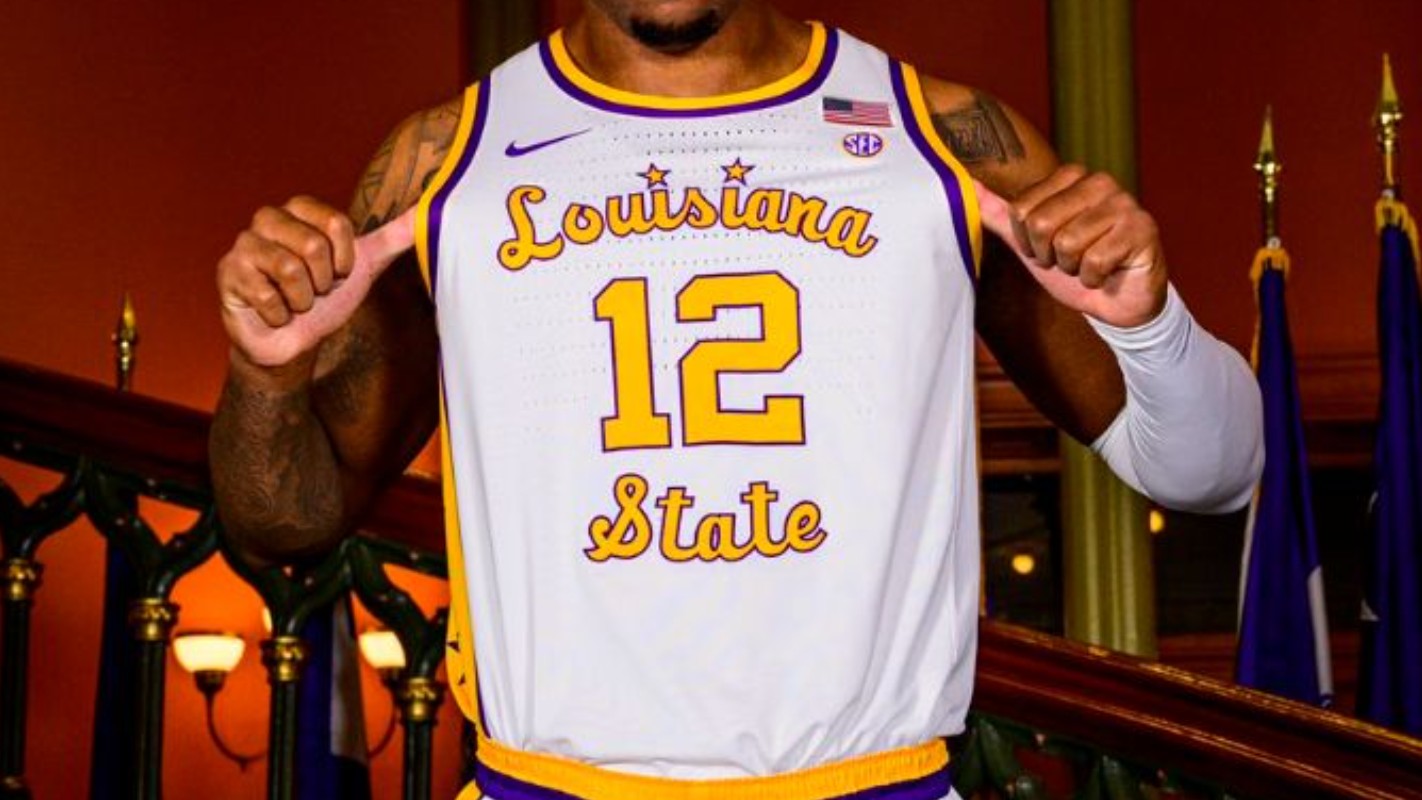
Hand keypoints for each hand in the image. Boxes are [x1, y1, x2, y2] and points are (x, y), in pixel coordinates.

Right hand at [217, 197, 415, 368]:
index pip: (337, 222)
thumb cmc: (326, 298)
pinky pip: (267, 295)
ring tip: (294, 301)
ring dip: (302, 300)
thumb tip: (432, 208)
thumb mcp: (365, 265)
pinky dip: (280, 314)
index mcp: (300, 209)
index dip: (345, 258)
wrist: (292, 342)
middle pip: (312, 245)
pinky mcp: (227, 274)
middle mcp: (267, 219)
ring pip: (289, 269)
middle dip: (322, 281)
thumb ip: (394, 237)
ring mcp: (243, 245)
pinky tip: (274, 313)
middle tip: (313, 290)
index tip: (338, 272)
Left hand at [976, 166, 1166, 327]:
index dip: (1027, 242)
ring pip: (1068, 243)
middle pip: (1041, 223)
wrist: (1118, 301)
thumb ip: (1001, 215)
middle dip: (1049, 256)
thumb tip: (969, 187)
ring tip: (1088, 266)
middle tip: (1069, 261)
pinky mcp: (1143, 230)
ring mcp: (1125, 203)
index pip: (1021, 209)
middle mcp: (1100, 182)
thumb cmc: (1075, 267)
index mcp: (1071, 177)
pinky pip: (1095, 260)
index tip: (1047, 249)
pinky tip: (1107, 274)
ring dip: (1072, 268)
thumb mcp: (1031, 243)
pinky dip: (1094, 278)